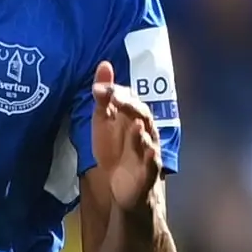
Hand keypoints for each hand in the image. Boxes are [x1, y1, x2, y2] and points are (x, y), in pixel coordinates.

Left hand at [88, 59, 160, 209]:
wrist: (121, 186)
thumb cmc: (115, 150)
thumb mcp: (104, 122)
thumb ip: (104, 97)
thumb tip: (104, 65)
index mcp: (134, 117)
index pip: (128, 100)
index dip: (115, 93)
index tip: (98, 87)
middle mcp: (145, 130)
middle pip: (141, 114)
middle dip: (129, 106)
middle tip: (114, 97)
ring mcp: (149, 150)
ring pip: (149, 137)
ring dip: (142, 130)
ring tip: (135, 123)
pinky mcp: (149, 170)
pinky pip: (153, 162)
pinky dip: (151, 155)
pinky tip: (148, 148)